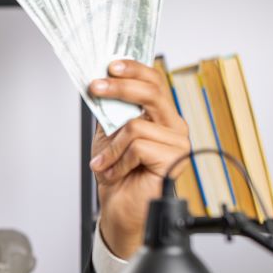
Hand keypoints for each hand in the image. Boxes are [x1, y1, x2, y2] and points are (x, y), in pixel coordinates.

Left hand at [87, 60, 191, 259]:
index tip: (110, 65)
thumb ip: (110, 110)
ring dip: (112, 147)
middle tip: (95, 87)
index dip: (134, 69)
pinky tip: (115, 173)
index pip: (155, 82)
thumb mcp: (108, 135)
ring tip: (104, 164)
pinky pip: (137, 147)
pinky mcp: (174, 160)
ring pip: (136, 125)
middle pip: (152, 93)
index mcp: (161, 116)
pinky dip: (119, 161)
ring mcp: (177, 143)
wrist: (119, 208)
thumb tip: (101, 82)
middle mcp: (174, 126)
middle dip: (119, 87)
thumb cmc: (116, 173)